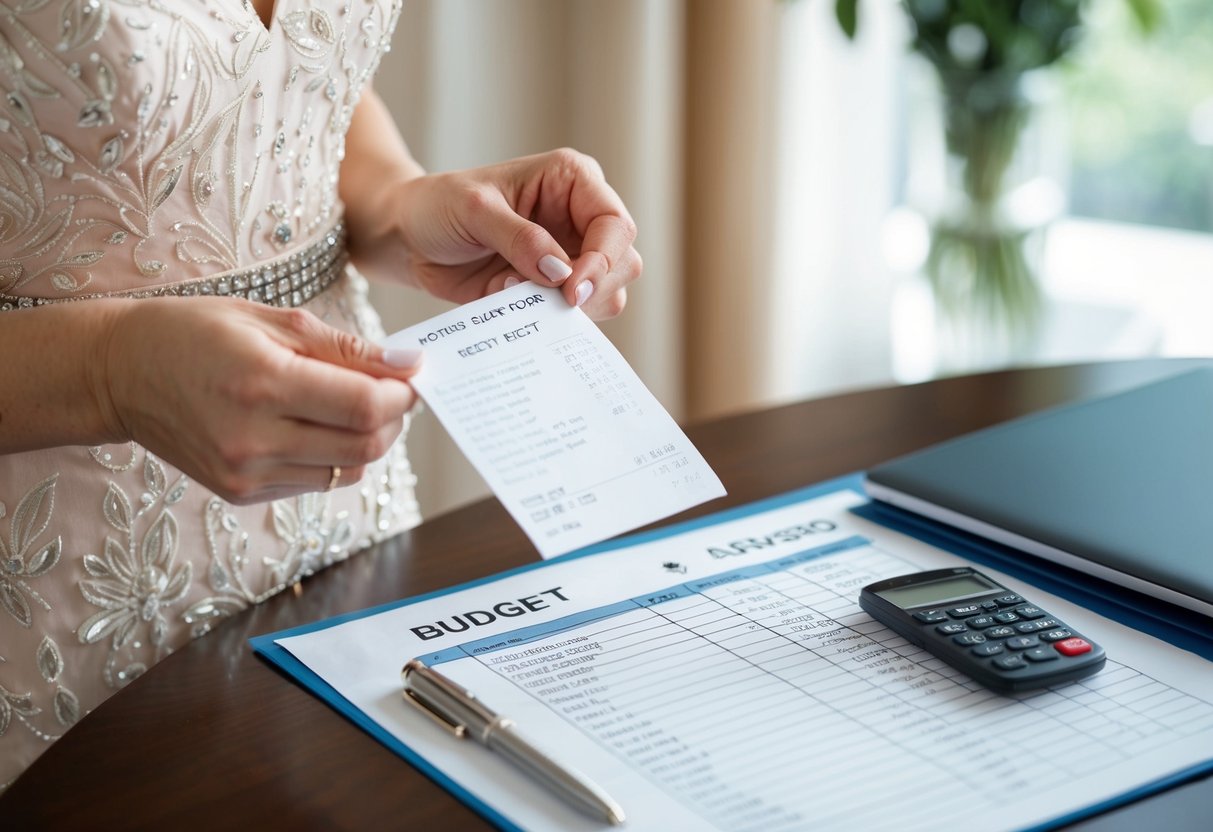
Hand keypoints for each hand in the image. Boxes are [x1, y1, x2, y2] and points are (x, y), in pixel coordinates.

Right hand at [97, 297, 421, 503]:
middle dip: (395, 420)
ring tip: (354, 405)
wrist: (120, 373)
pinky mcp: (240, 493)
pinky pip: (316, 483)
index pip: (366, 407)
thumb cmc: (197, 333)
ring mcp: (246, 473)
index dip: (403, 394)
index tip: (411, 375)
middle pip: (365, 446)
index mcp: (263, 383)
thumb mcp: (273, 320)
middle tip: (394, 392)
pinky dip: (334, 456)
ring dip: (369, 440)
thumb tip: (410, 364)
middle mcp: (254, 438)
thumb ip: (346, 348)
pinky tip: (316, 426)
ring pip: (348, 471)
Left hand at [387, 148, 641, 319]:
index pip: (615, 225)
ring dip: (570, 308)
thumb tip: (561, 273)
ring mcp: (570, 257)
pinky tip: (511, 299)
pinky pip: (572, 317)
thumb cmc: (438, 206)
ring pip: (607, 295)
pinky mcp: (552, 290)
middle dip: (593, 288)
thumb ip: (519, 239)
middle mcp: (580, 219)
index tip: (570, 288)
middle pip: (623, 263)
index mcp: (572, 181)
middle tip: (552, 300)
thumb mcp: (473, 210)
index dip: (602, 260)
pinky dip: (548, 320)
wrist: (408, 238)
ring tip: (518, 291)